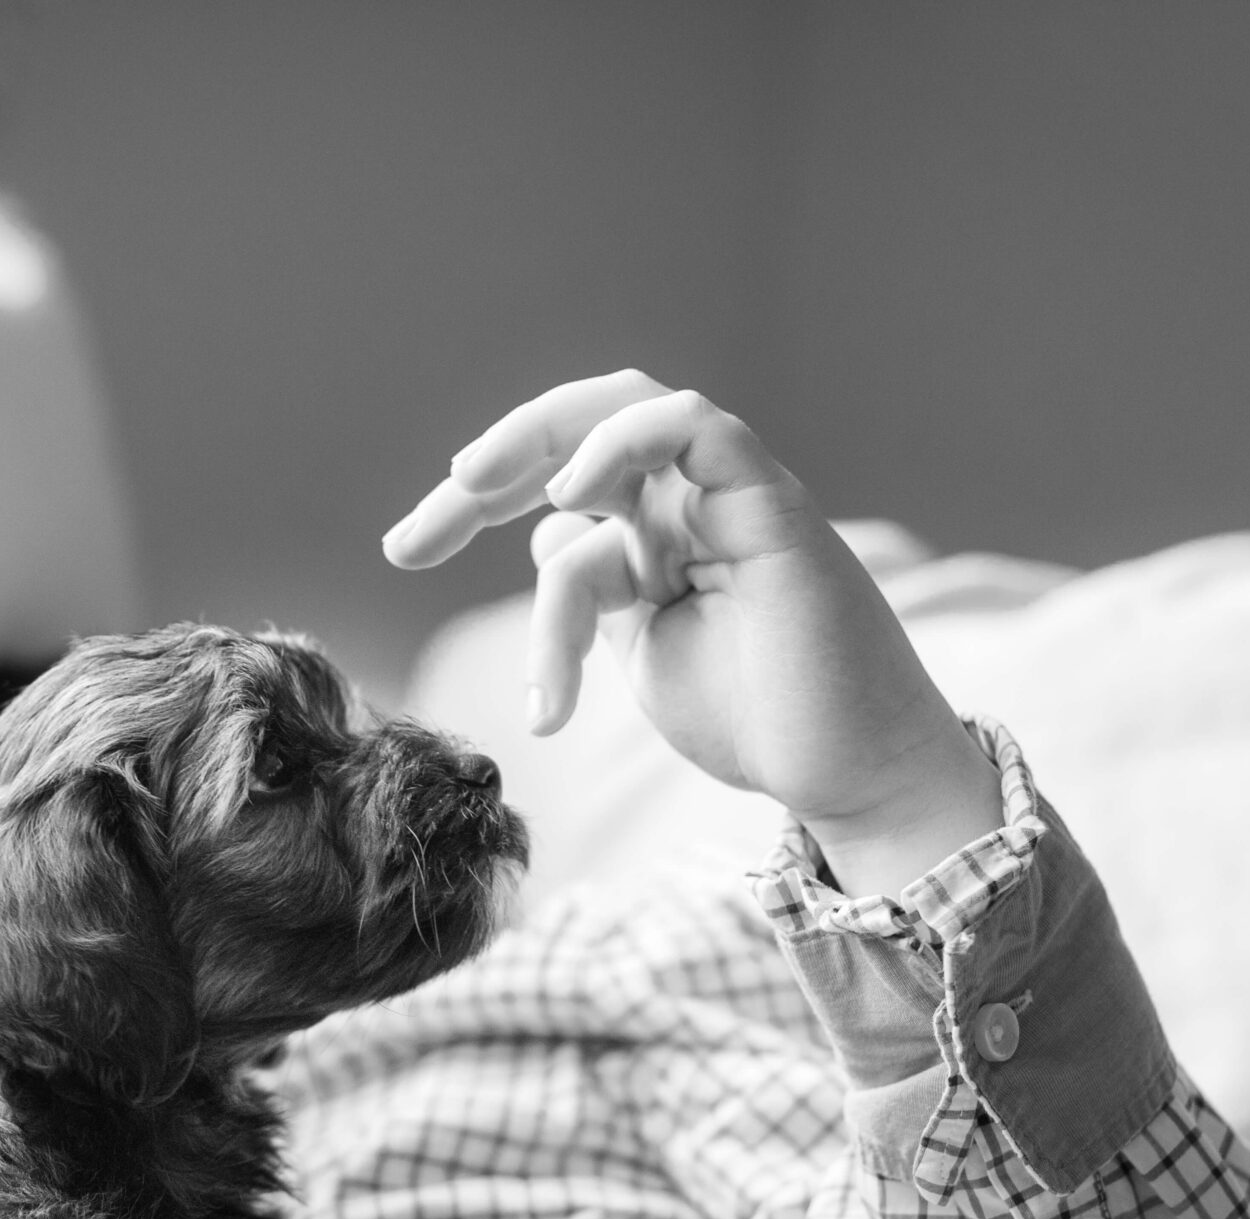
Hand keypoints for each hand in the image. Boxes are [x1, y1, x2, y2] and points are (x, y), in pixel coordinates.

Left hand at [383, 371, 1000, 895]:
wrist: (846, 777)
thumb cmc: (758, 723)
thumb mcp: (640, 657)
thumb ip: (595, 597)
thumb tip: (547, 538)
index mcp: (655, 536)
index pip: (551, 487)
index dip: (468, 505)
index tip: (403, 549)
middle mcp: (690, 501)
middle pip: (574, 436)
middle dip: (484, 470)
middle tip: (411, 536)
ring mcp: (731, 496)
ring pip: (626, 409)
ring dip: (535, 434)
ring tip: (469, 484)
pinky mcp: (770, 505)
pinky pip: (697, 425)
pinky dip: (624, 440)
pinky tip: (570, 497)